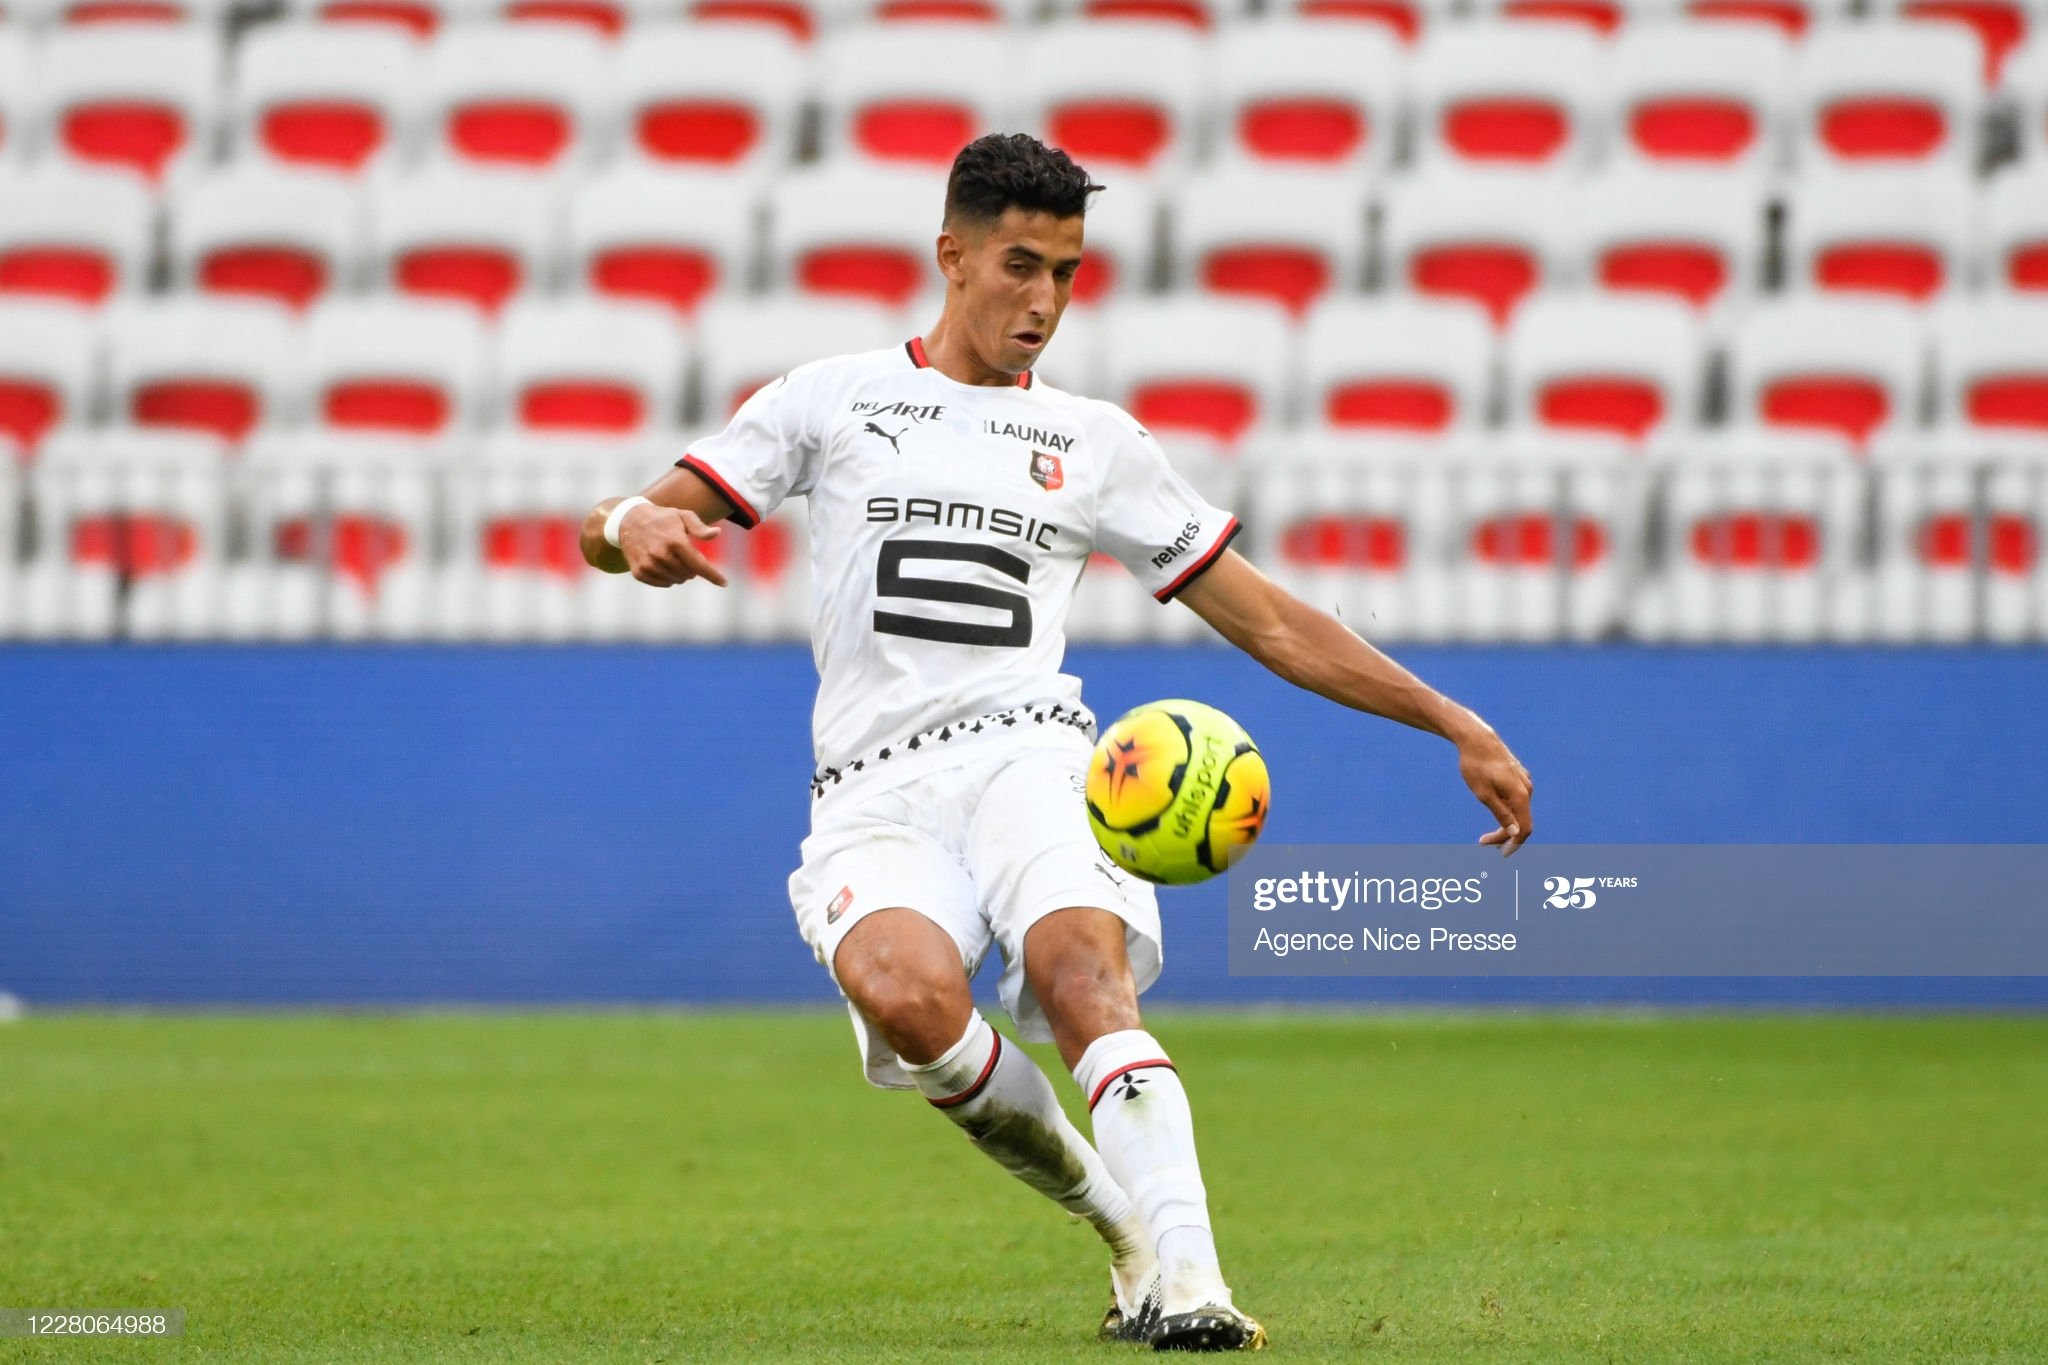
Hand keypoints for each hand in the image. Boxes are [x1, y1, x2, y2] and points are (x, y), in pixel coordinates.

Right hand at [620, 502, 727, 587]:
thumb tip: (717, 533)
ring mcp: (649, 564)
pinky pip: (663, 584)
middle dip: (693, 568)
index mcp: (675, 541)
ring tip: (673, 558)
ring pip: (676, 580)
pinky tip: (663, 565)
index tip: (724, 583)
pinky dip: (667, 578)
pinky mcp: (639, 572)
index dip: (713, 576)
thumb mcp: (682, 516)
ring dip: (680, 573)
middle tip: (686, 555)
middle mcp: (661, 554)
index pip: (699, 565)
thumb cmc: (662, 518)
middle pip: (689, 574)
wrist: (628, 520)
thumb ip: (700, 527)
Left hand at [1451, 714, 1532, 855]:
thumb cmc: (1476, 766)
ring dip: (1505, 822)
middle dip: (1505, 835)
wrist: (1477, 739)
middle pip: (1521, 820)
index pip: (1524, 829)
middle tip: (1483, 842)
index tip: (1501, 854)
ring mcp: (1524, 781)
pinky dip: (1507, 809)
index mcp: (1520, 795)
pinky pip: (1516, 798)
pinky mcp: (1518, 776)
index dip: (1514, 844)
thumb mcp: (1483, 794)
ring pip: (1519, 809)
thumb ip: (1501, 813)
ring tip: (1486, 829)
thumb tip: (1515, 832)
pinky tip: (1492, 807)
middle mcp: (1527, 789)